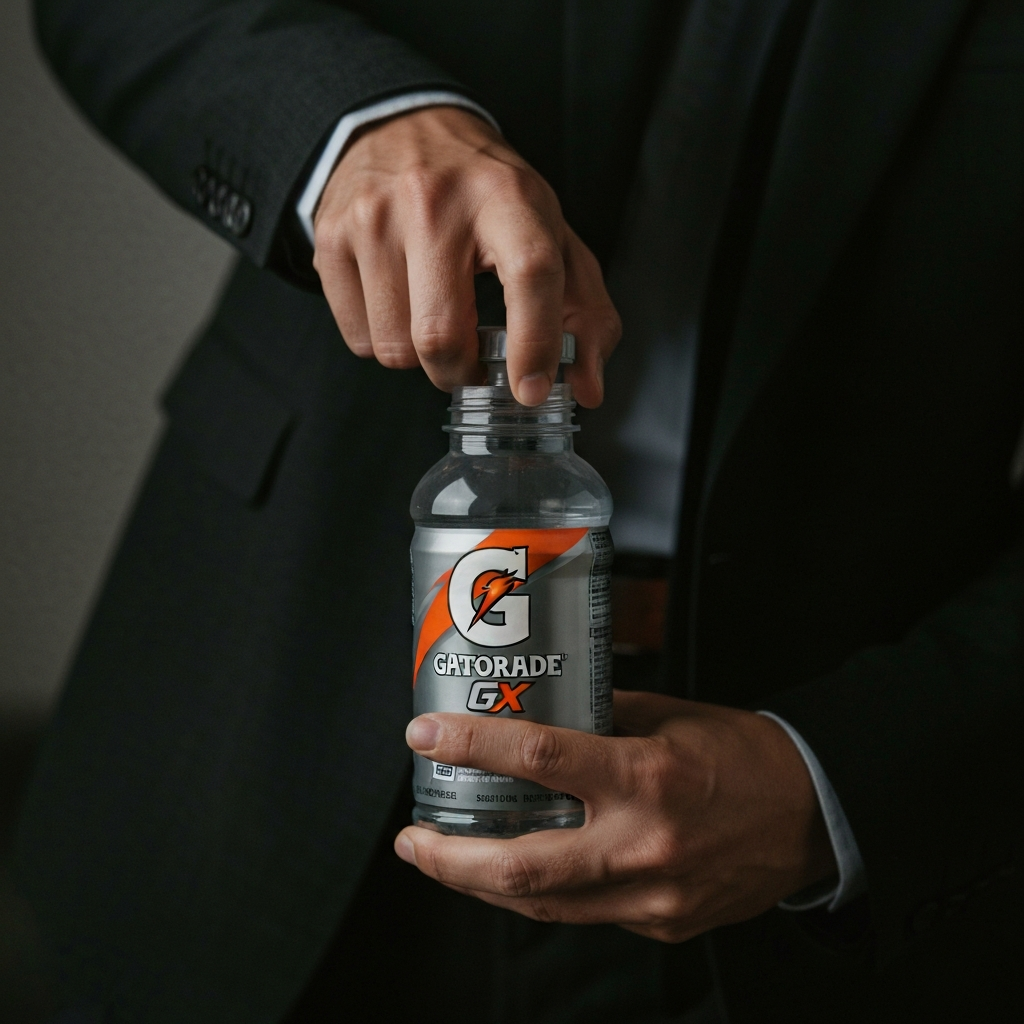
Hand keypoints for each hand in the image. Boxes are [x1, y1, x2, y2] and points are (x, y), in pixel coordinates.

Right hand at [312, 105, 620, 406]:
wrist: (401, 127)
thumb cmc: (485, 194)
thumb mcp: (550, 234)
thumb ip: (584, 313)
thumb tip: (588, 388)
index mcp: (506, 197)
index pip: (530, 273)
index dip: (534, 343)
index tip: (531, 389)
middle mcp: (434, 201)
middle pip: (441, 336)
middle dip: (462, 373)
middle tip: (474, 362)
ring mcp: (373, 218)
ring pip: (395, 349)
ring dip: (421, 358)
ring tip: (434, 318)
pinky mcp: (331, 237)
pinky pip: (358, 338)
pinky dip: (382, 341)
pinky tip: (399, 305)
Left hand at [395, 691, 836, 942]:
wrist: (813, 816)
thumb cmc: (741, 756)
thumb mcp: (669, 716)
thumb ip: (601, 717)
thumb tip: (543, 709)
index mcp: (646, 777)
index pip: (540, 759)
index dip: (472, 744)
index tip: (426, 733)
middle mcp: (643, 845)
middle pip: (521, 867)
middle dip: (450, 859)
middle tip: (411, 841)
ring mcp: (652, 897)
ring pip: (543, 904)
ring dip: (483, 885)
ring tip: (445, 860)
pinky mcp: (661, 926)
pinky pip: (583, 913)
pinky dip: (541, 893)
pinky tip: (515, 874)